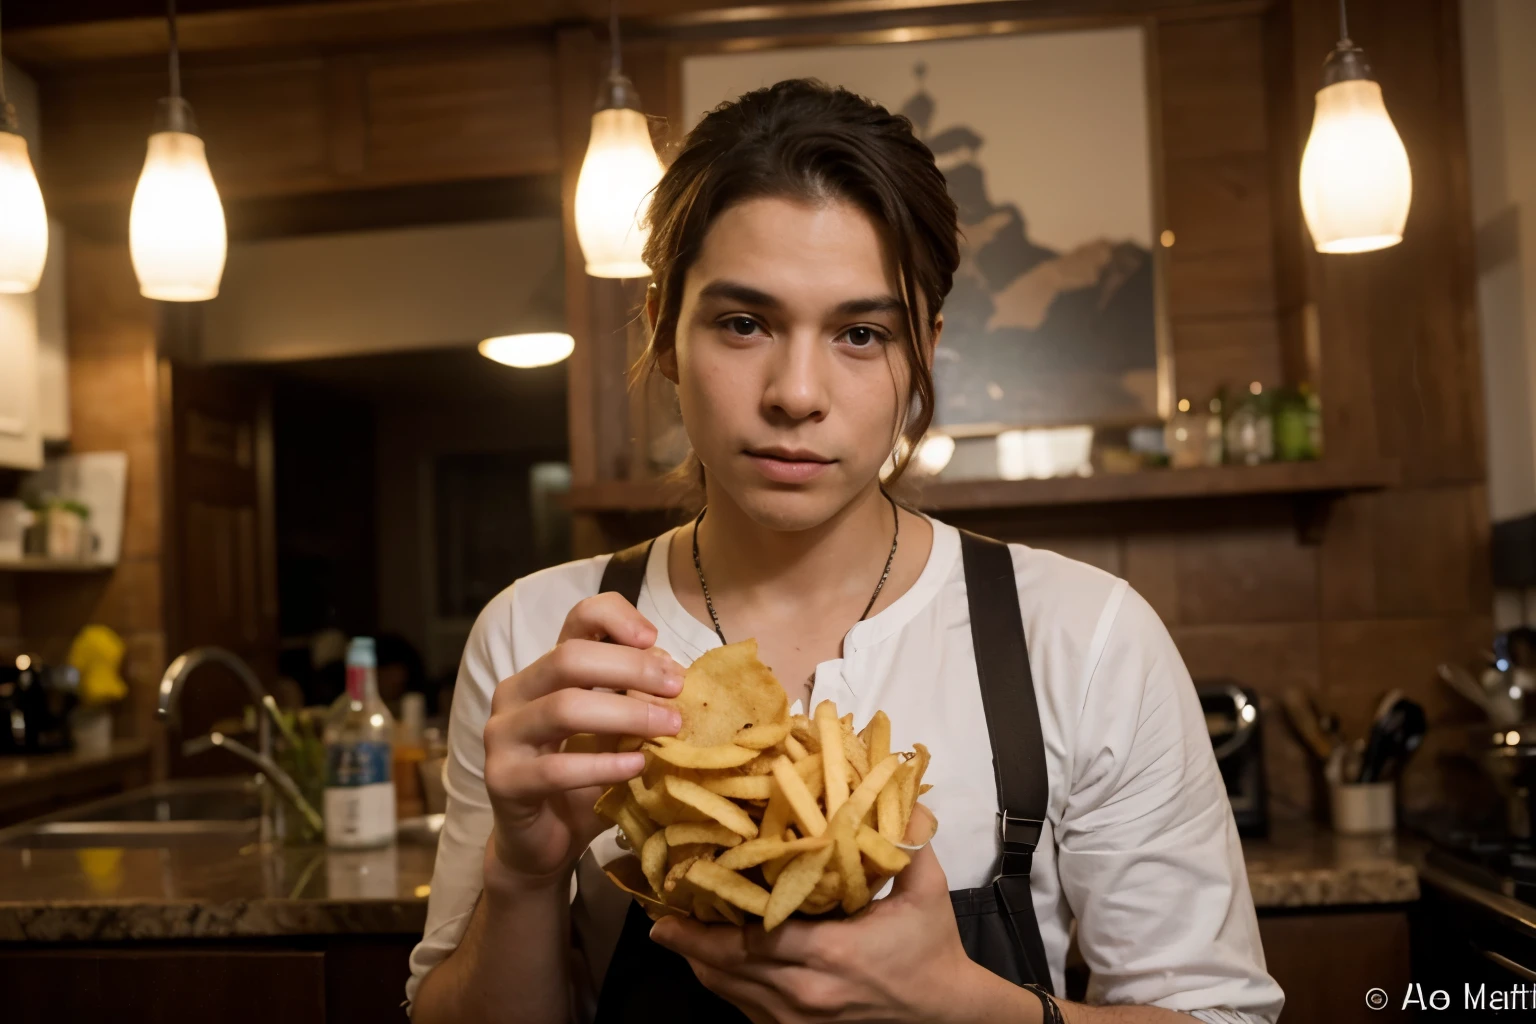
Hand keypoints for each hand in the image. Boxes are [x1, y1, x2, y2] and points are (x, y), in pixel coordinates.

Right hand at [482, 592, 684, 886]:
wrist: (545, 841)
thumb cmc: (585, 778)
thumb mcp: (615, 731)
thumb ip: (634, 699)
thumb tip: (674, 671)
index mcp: (546, 670)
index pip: (578, 618)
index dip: (618, 617)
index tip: (655, 639)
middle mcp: (516, 692)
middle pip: (570, 657)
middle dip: (632, 668)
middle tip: (677, 688)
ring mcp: (502, 735)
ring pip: (563, 707)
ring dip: (625, 714)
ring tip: (669, 726)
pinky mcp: (502, 780)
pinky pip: (556, 768)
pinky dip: (604, 765)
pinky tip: (638, 768)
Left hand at [650, 807, 997, 1023]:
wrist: (945, 1012)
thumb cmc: (932, 948)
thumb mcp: (927, 888)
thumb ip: (907, 835)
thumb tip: (893, 782)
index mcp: (832, 952)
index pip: (757, 935)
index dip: (714, 916)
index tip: (685, 888)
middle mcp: (805, 991)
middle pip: (729, 965)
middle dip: (688, 940)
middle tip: (657, 913)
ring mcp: (797, 1019)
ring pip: (729, 990)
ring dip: (698, 961)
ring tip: (671, 931)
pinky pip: (743, 1008)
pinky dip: (722, 983)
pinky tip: (706, 961)